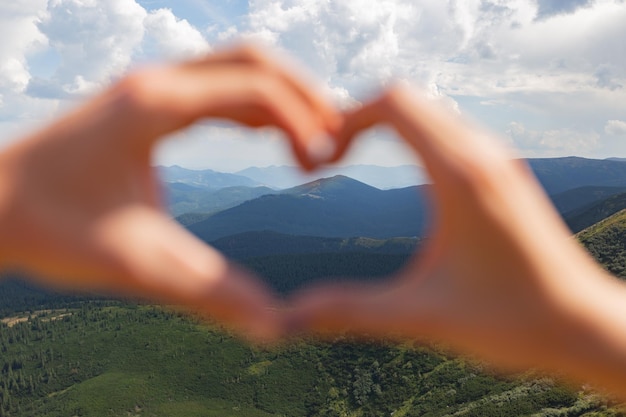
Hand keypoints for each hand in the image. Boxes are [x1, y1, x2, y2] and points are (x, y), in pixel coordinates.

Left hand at [0, 45, 338, 339]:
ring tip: (311, 145)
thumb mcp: (136, 262)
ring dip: (282, 98)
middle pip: (253, 60)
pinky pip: (216, 89)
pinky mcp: (146, 103)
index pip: (253, 88)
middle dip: (304, 95)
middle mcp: (155, 84)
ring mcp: (150, 88)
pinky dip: (254, 107)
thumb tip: (274, 325)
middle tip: (335, 142)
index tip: (324, 163)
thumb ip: (210, 290)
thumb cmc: (48, 226)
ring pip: (236, 69)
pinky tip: (268, 140)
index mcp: (154, 106)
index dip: (302, 120)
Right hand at [287, 86, 625, 391]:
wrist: (586, 327)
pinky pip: (451, 132)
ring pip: (431, 113)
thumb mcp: (422, 315)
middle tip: (330, 156)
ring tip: (357, 157)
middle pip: (408, 98)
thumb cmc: (514, 320)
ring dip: (389, 124)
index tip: (324, 157)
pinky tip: (406, 176)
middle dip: (360, 117)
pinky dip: (416, 136)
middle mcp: (481, 155)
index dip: (347, 119)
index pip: (393, 103)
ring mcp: (497, 162)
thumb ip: (351, 310)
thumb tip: (290, 316)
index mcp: (458, 174)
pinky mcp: (504, 176)